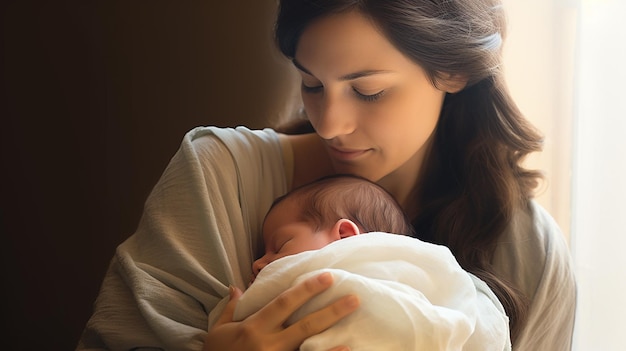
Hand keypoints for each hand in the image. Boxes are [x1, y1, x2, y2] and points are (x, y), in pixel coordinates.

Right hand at [203, 272, 359, 350]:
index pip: (284, 303)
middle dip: (331, 312)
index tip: (327, 277)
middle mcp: (268, 345)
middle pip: (305, 325)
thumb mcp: (219, 331)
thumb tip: (236, 287)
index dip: (306, 289)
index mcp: (254, 328)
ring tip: (352, 335)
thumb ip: (230, 309)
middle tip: (354, 299)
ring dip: (331, 345)